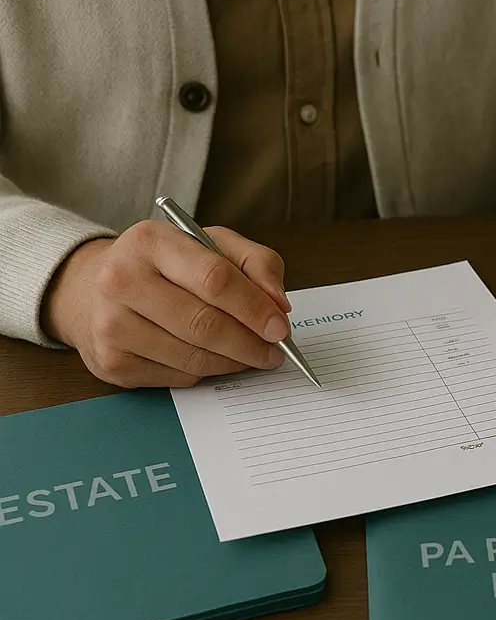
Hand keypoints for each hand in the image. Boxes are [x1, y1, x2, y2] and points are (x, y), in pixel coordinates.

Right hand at [42, 222, 292, 387]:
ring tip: (251, 355)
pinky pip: (177, 377)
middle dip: (250, 343)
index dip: (254, 308)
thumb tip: (279, 306)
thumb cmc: (165, 265)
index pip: (214, 279)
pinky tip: (213, 359)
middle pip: (204, 324)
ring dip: (233, 362)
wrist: (92, 288)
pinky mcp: (110, 362)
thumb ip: (256, 262)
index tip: (280, 327)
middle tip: (274, 351)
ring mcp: (110, 325)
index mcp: (150, 242)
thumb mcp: (211, 244)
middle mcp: (121, 281)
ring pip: (193, 358)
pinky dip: (206, 372)